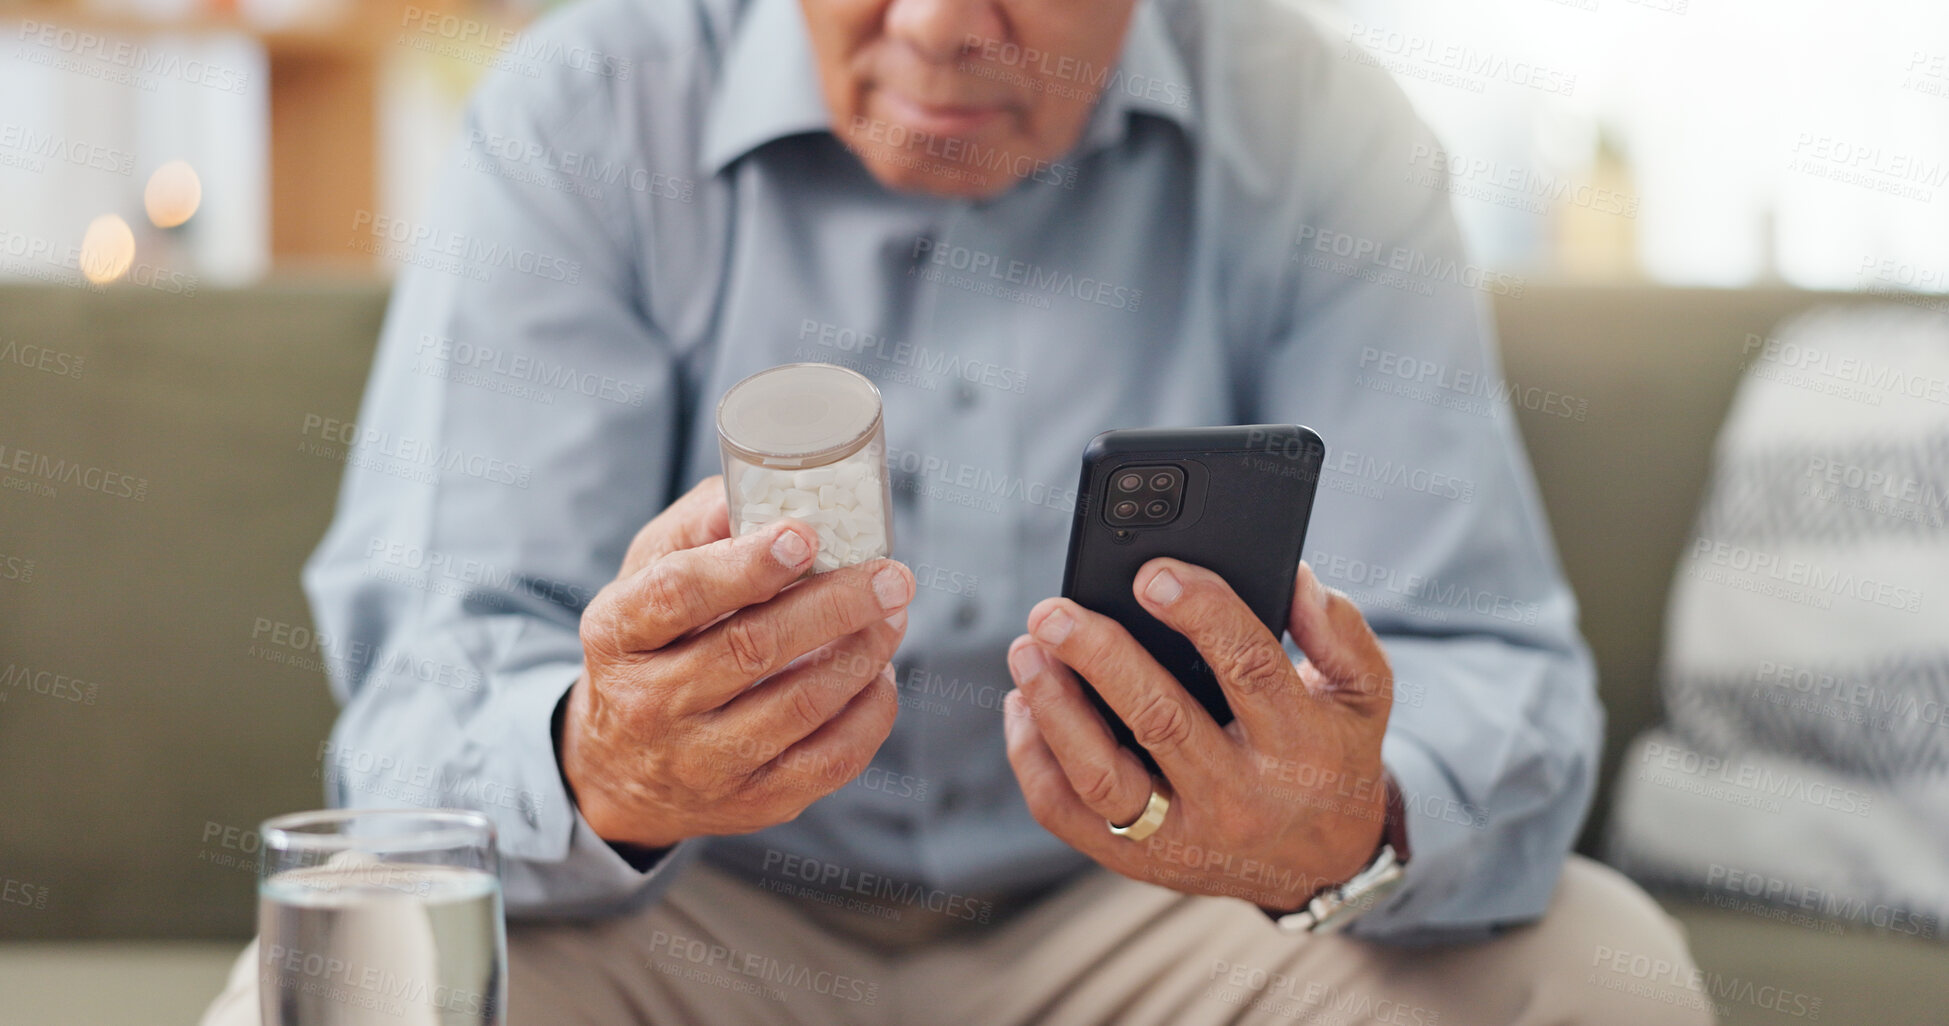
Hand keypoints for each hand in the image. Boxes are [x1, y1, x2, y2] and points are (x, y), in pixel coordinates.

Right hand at [561, 477, 915, 849]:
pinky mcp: (752, 802)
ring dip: (863, 652)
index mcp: (617, 634)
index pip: (677, 594)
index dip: (746, 564)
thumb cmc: (649, 648)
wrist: (619, 768)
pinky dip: (870, 710)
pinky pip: (830, 759)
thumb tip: (765, 491)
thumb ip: (697, 527)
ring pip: (801, 704)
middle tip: (890, 575)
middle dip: (835, 605)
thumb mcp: (645, 577)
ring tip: (892, 613)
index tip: (805, 537)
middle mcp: (651, 703)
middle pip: (753, 648)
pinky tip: (879, 672)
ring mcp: (702, 761)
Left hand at [1003, 559, 1393, 910]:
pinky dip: (1034, 761)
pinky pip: (1069, 816)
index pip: (1248, 667)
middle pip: (1160, 719)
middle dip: (1100, 657)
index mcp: (1299, 743)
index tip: (1153, 574)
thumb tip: (1292, 575)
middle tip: (1054, 611)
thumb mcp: (1362, 692)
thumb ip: (1337, 628)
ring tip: (1027, 651)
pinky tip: (1024, 706)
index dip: (1202, 613)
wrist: (1323, 863)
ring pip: (1102, 777)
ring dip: (1055, 710)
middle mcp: (1240, 795)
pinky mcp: (1140, 860)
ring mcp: (1185, 835)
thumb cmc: (1332, 754)